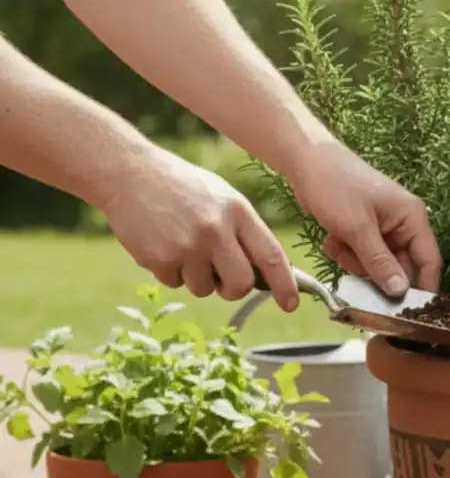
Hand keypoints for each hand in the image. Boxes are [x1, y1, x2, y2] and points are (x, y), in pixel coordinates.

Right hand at [101, 149, 299, 310]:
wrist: (130, 173)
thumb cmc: (184, 188)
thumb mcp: (223, 198)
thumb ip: (244, 232)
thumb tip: (266, 274)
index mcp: (238, 212)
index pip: (271, 256)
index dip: (284, 285)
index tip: (290, 304)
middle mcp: (216, 230)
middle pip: (241, 284)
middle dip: (234, 289)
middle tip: (223, 279)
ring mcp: (186, 246)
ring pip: (205, 289)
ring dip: (197, 277)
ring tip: (184, 245)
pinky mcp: (159, 258)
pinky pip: (175, 283)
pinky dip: (171, 272)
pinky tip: (163, 243)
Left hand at [290, 141, 441, 295]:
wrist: (306, 161)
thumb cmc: (336, 187)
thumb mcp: (358, 229)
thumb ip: (380, 263)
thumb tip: (400, 293)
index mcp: (413, 218)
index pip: (429, 261)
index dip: (421, 288)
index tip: (405, 311)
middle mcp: (404, 224)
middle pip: (401, 266)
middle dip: (375, 272)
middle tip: (352, 265)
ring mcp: (384, 227)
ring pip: (379, 264)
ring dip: (357, 262)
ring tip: (338, 246)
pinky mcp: (366, 230)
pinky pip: (364, 255)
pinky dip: (348, 253)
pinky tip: (333, 240)